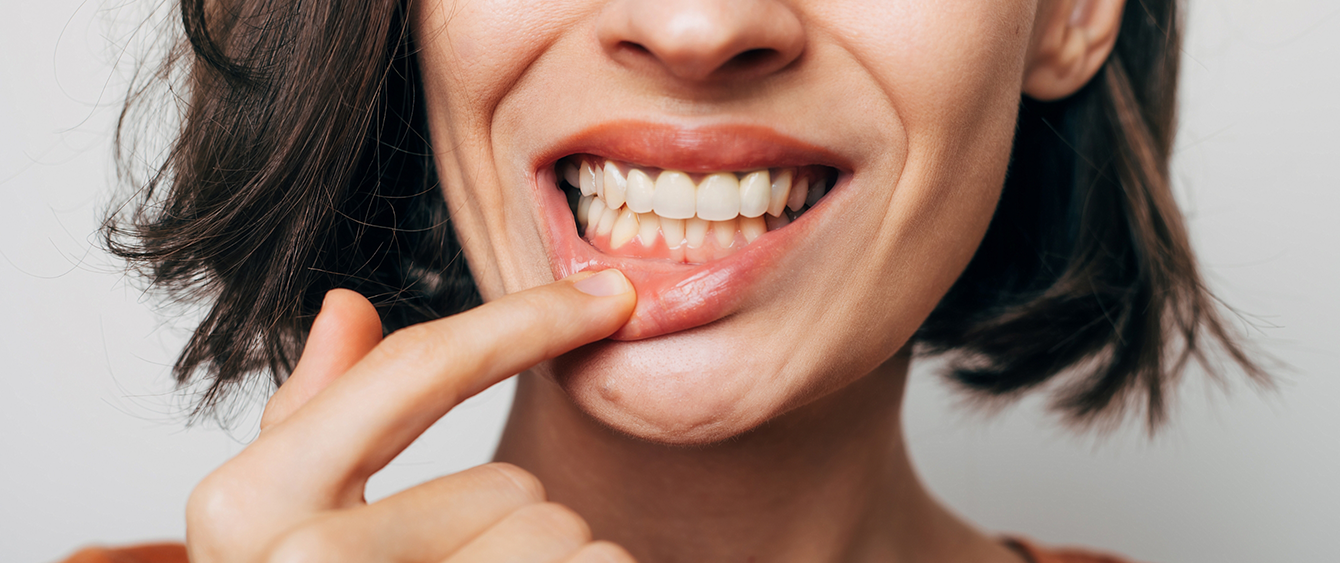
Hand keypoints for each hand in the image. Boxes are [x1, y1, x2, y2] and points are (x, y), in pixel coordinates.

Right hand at [186, 270, 637, 562]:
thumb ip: (308, 424)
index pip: (414, 375)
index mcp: (249, 510)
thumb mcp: (276, 532)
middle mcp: (304, 558)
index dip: (524, 321)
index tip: (608, 296)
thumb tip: (344, 307)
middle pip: (516, 487)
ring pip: (564, 542)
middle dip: (515, 538)